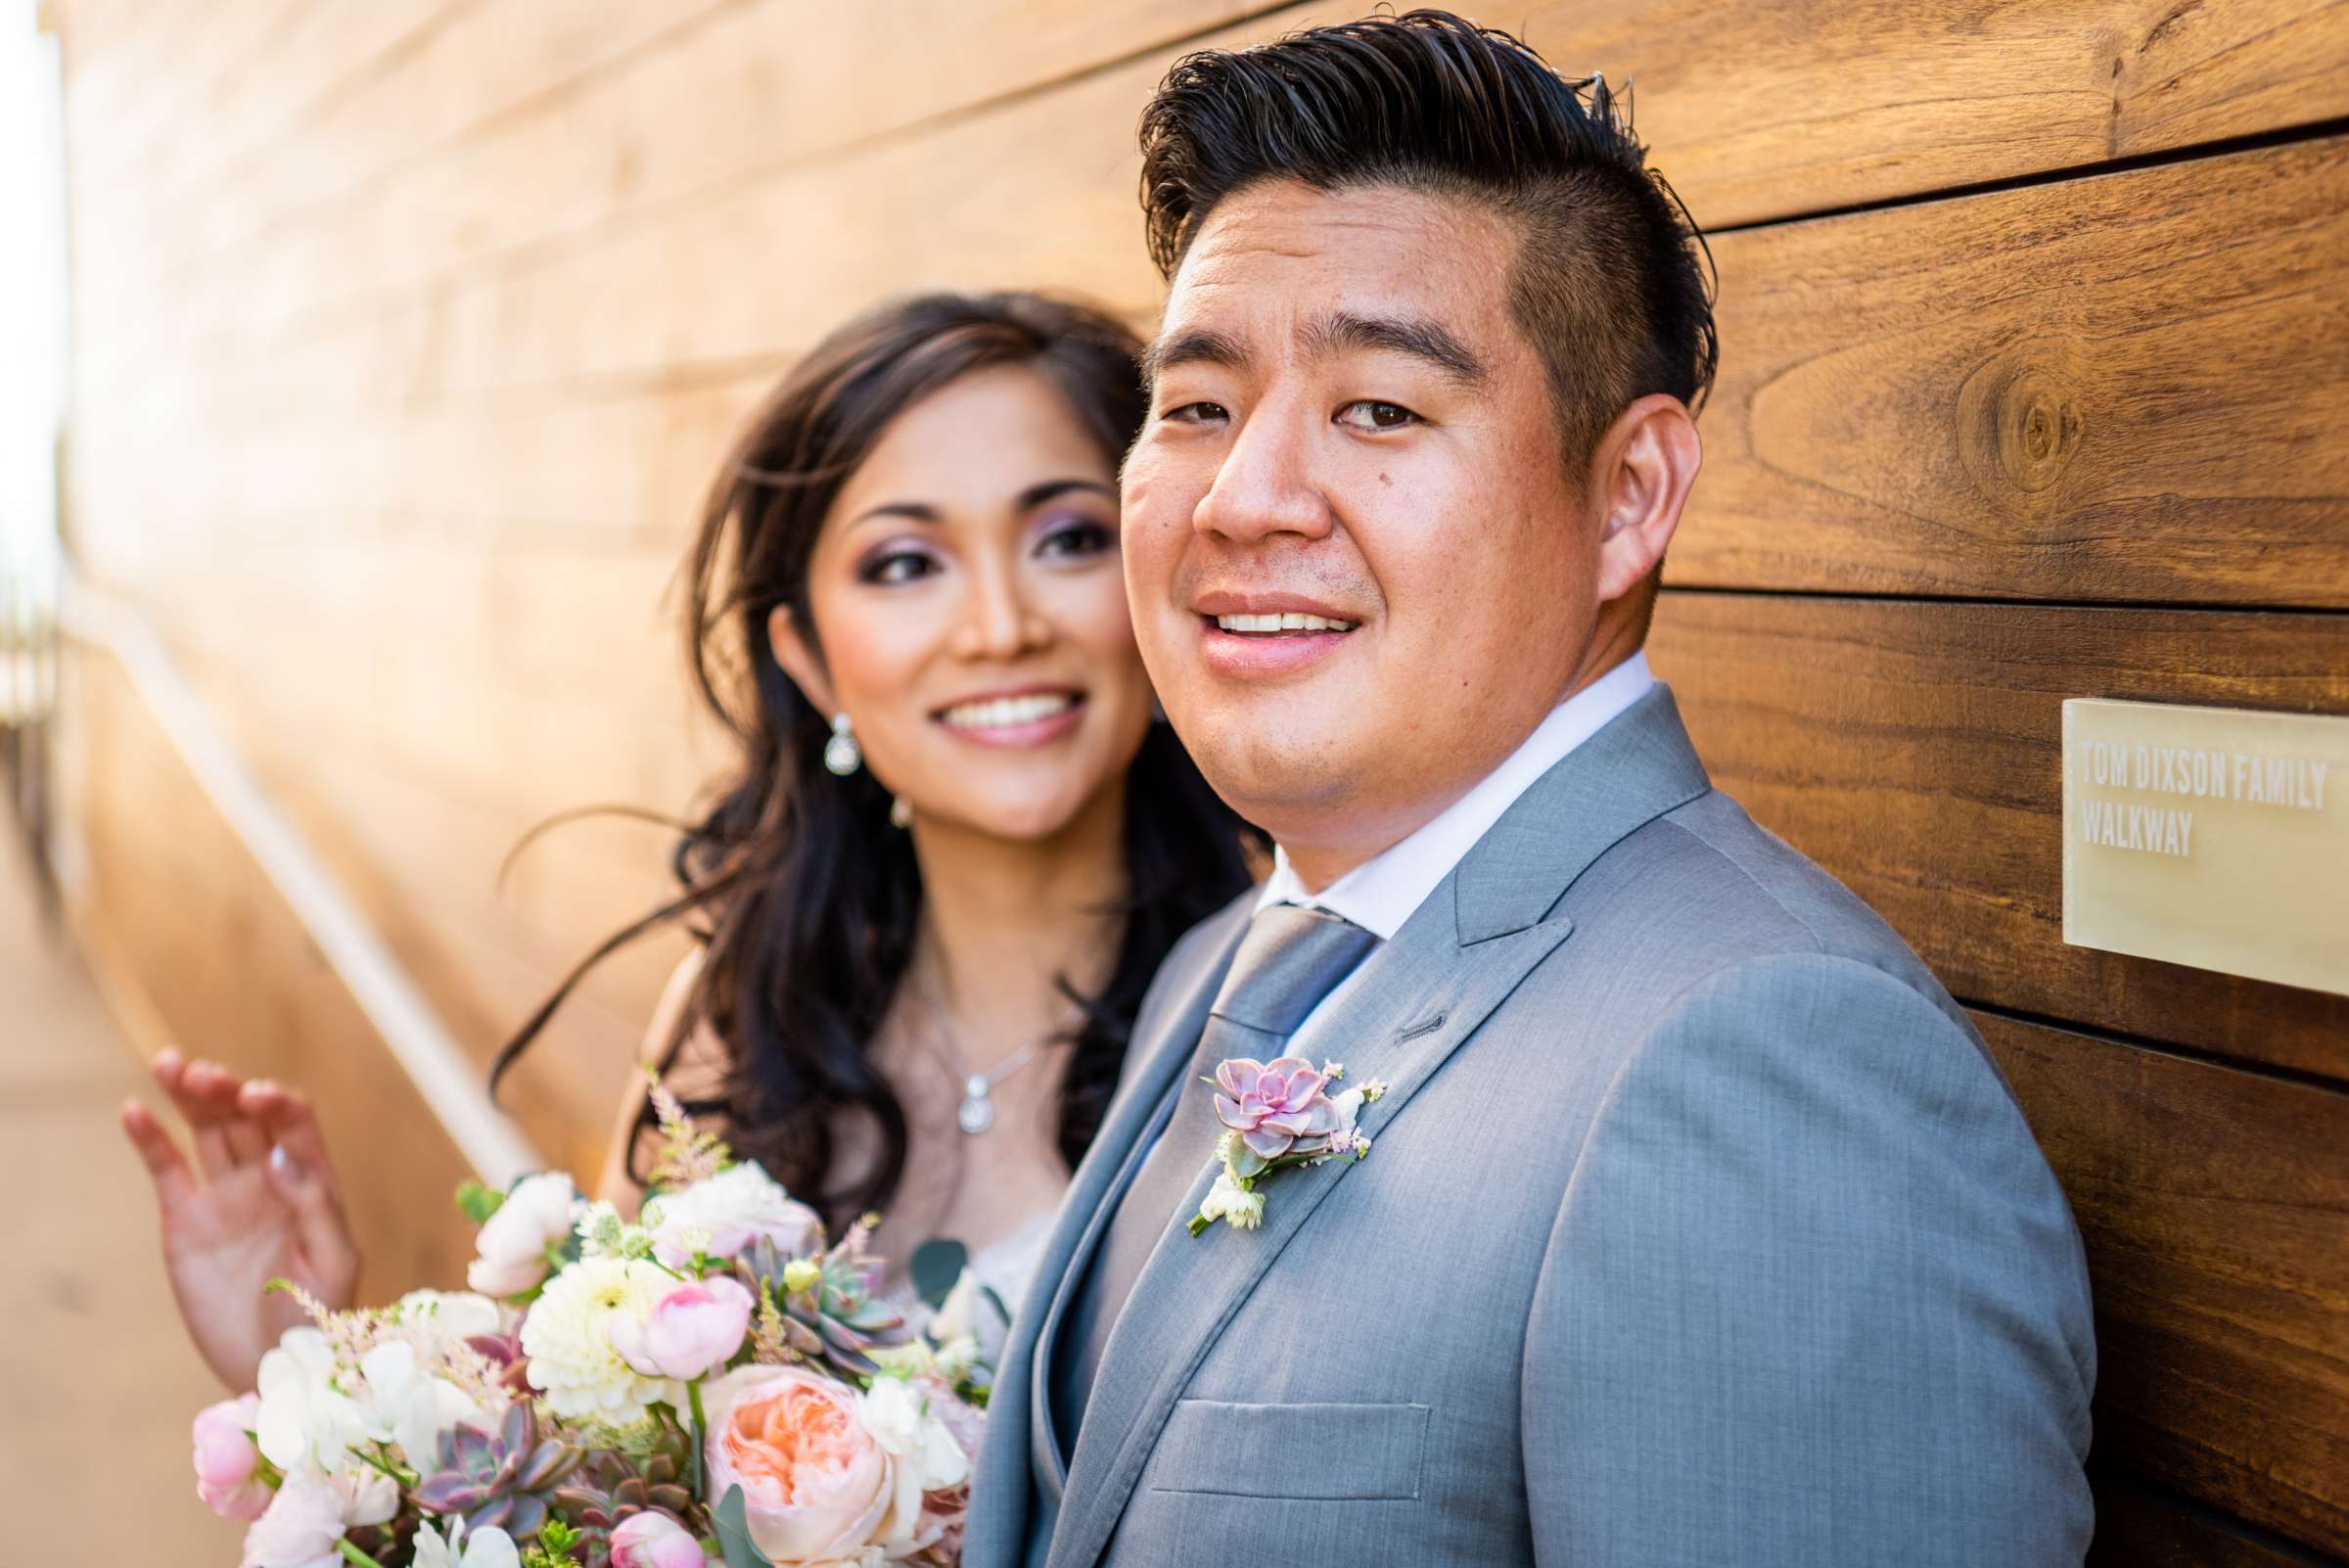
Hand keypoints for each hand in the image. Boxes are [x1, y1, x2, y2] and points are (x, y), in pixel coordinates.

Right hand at [120, 1047, 362, 1391]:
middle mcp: (268, 1179)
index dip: (275, 1102)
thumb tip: (284, 1157)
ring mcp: (225, 1197)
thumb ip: (316, 1208)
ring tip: (170, 1065)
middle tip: (201, 1075)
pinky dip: (150, 1139)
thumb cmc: (318, 1320)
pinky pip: (168, 1170)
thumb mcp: (333, 1264)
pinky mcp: (185, 1221)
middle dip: (225, 1090)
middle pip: (245, 1118)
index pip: (293, 1124)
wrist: (273, 1370)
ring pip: (207, 1132)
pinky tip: (134, 1110)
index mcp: (311, 1182)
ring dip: (190, 1096)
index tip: (254, 1098)